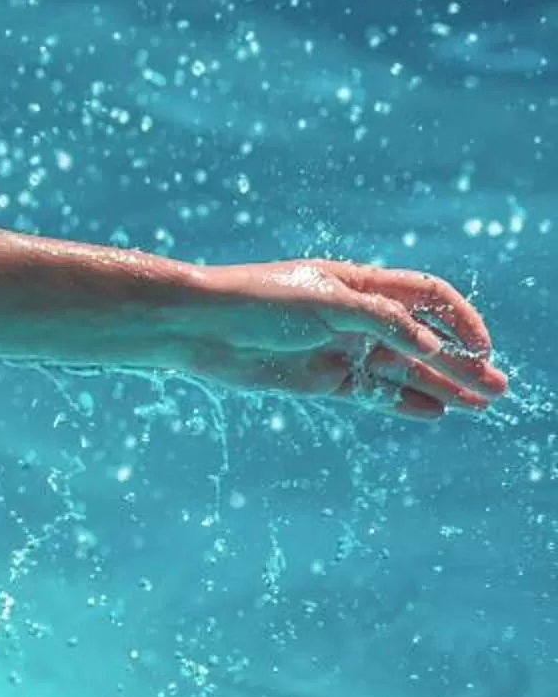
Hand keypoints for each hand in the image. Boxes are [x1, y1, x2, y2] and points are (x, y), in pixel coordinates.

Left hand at [177, 259, 505, 420]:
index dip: (460, 319)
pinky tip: (436, 412)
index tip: (482, 347)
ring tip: (481, 404)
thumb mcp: (327, 302)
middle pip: (423, 339)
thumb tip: (430, 347)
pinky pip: (372, 393)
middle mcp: (355, 316)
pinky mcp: (320, 379)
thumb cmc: (258, 300)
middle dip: (462, 362)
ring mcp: (340, 349)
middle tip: (499, 388)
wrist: (196, 327)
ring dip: (443, 385)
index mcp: (360, 284)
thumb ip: (382, 322)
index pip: (427, 296)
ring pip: (404, 370)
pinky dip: (403, 402)